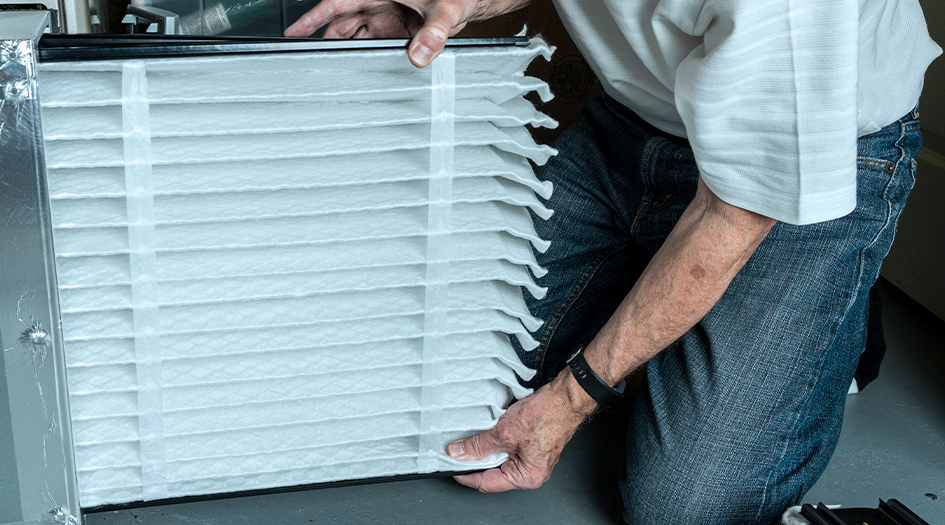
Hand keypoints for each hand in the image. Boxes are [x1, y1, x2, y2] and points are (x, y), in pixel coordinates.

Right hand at [284, 0, 475, 67]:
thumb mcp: (446, 9)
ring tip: (333, 75)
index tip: (293, 32)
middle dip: (327, 42)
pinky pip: (376, 45)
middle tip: (311, 65)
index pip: (337, 4)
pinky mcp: (400, 30)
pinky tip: (363, 74)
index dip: (313, 17)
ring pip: (358, 36)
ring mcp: (389, 17)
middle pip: (343, 24)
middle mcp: (381, 3)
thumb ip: (434, 33)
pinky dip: (368, 58)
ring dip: (348, 53)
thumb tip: (420, 54)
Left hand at [448, 368, 596, 491]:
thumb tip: (459, 453)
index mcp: (526, 477)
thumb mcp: (504, 432)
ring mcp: (532, 458)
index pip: (487, 483)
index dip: (466, 474)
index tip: (451, 466)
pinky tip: (489, 430)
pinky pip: (508, 447)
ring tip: (475, 436)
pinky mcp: (532, 444)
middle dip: (475, 460)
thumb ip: (478, 446)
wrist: (565, 397)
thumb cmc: (547, 415)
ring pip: (500, 457)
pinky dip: (496, 440)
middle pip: (493, 471)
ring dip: (486, 448)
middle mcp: (531, 472)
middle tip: (458, 449)